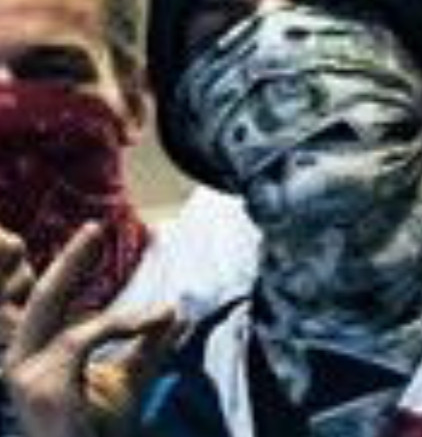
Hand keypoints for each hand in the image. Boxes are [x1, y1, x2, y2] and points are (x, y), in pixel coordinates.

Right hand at [4, 222, 177, 436]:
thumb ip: (149, 343)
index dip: (67, 265)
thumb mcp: (132, 376)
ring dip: (124, 315)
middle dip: (69, 259)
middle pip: (42, 297)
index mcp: (38, 354)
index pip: (48, 300)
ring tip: (162, 313)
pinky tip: (154, 321)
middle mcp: (22, 361)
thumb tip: (178, 312)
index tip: (91, 233)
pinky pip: (83, 338)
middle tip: (93, 227)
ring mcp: (26, 376)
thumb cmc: (104, 431)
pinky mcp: (41, 387)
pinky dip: (121, 325)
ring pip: (68, 319)